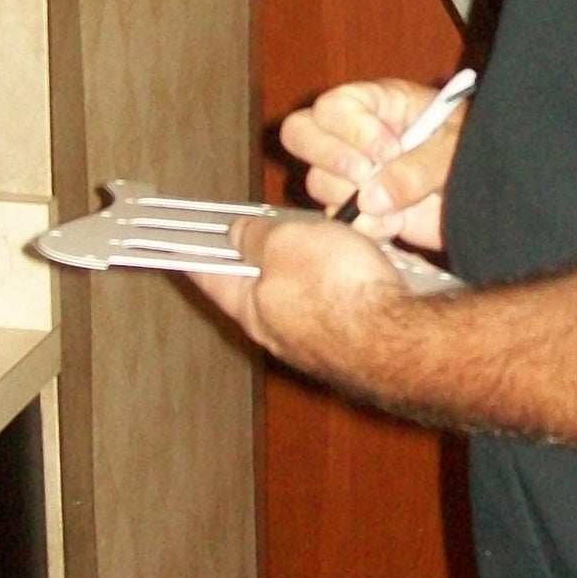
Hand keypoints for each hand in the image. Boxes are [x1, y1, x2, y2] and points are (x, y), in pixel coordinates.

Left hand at [194, 213, 400, 369]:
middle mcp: (278, 332)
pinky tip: (355, 270)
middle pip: (255, 289)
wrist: (400, 340)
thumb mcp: (288, 242)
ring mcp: (316, 343)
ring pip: (299, 299)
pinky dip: (336, 285)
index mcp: (251, 308)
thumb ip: (259, 237)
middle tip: (259, 233)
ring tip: (321, 242)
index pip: (209, 276)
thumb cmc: (339, 289)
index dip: (192, 256)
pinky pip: (334, 306)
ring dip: (303, 271)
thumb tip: (237, 234)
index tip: (176, 247)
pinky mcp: (351, 345)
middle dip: (256, 261)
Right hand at [278, 77, 466, 249]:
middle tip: (366, 175)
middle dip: (329, 157)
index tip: (389, 150)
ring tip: (393, 204)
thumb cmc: (477, 153)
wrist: (491, 199)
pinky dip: (361, 226)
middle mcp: (357, 135)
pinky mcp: (361, 210)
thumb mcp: (456, 149)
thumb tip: (371, 197)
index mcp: (380, 103)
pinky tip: (393, 225)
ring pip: (317, 180)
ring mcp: (354, 174)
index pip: (334, 105)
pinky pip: (337, 218)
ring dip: (348, 196)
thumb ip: (418, 167)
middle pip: (301, 133)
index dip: (352, 129)